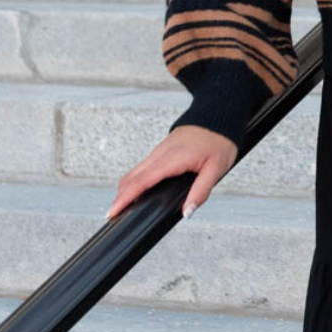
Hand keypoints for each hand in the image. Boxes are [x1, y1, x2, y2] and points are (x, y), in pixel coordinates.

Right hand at [105, 125, 238, 222]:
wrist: (218, 117)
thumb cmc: (219, 142)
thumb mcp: (216, 170)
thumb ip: (200, 192)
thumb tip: (187, 212)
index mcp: (172, 158)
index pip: (142, 181)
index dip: (125, 197)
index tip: (114, 210)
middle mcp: (160, 153)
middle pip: (132, 176)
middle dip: (120, 196)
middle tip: (113, 215)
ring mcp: (159, 151)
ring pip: (135, 171)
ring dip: (125, 188)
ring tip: (121, 207)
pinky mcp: (161, 151)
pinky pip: (142, 167)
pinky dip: (134, 180)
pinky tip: (135, 191)